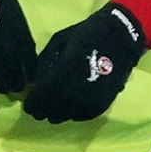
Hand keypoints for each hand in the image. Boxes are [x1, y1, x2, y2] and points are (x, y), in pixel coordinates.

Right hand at [0, 0, 37, 94]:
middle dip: (16, 71)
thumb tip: (22, 45)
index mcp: (12, 11)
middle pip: (11, 51)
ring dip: (1, 74)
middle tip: (19, 89)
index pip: (25, 41)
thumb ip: (12, 21)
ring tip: (6, 89)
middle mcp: (0, 19)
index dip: (29, 61)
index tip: (33, 77)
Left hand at [25, 3, 148, 122]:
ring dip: (58, 114)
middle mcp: (78, 87)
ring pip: (67, 116)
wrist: (121, 35)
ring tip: (55, 108)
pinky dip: (74, 114)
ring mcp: (93, 96)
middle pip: (53, 110)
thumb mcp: (59, 41)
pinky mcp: (105, 100)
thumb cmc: (87, 35)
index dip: (32, 104)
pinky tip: (71, 107)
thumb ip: (44, 63)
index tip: (28, 105)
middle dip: (43, 111)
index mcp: (65, 69)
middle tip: (39, 108)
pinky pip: (84, 115)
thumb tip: (35, 83)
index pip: (42, 97)